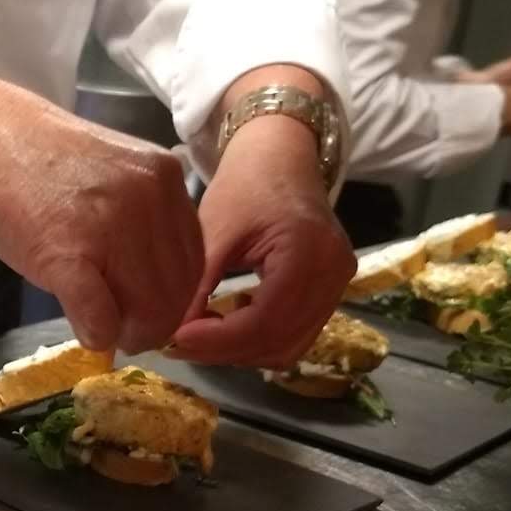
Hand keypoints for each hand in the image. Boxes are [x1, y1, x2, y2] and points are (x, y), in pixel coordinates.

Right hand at [0, 79, 203, 353]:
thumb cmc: (37, 161)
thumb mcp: (115, 178)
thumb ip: (144, 223)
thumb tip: (155, 290)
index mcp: (165, 180)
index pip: (195, 261)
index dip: (175, 298)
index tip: (148, 310)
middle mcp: (148, 200)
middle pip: (177, 292)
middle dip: (154, 325)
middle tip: (125, 331)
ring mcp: (110, 226)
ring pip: (148, 311)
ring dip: (127, 333)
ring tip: (104, 328)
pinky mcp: (67, 255)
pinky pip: (101, 318)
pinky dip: (97, 335)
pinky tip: (84, 329)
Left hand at [168, 115, 354, 367]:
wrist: (280, 159)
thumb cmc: (245, 184)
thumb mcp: (213, 232)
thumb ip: (196, 286)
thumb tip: (172, 335)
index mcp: (306, 252)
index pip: (264, 322)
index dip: (218, 341)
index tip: (175, 339)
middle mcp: (333, 274)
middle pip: (279, 341)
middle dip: (225, 351)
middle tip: (179, 343)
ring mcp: (338, 284)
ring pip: (289, 347)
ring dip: (242, 350)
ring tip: (200, 336)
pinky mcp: (331, 290)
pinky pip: (296, 334)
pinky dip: (260, 339)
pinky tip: (228, 323)